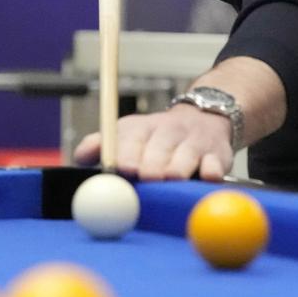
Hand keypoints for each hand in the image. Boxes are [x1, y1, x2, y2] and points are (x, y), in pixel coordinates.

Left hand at [74, 104, 233, 180]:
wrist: (204, 118)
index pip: (132, 137)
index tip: (123, 167)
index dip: (127, 152)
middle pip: (159, 147)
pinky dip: (211, 171)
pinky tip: (207, 177)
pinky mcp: (218, 155)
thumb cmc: (156, 137)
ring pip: (187, 154)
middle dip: (152, 163)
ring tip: (171, 178)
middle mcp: (168, 132)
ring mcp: (194, 143)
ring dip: (178, 167)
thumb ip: (100, 145)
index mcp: (142, 128)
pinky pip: (215, 164)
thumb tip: (79, 158)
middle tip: (146, 177)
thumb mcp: (127, 133)